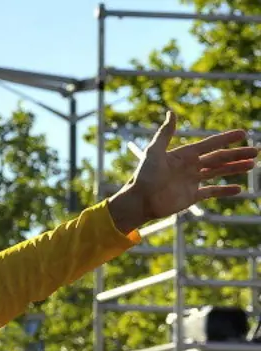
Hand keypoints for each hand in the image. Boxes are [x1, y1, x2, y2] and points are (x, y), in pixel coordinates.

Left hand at [108, 110, 257, 232]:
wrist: (138, 201)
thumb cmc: (144, 176)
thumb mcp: (154, 152)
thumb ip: (165, 133)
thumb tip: (172, 112)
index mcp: (184, 155)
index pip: (210, 144)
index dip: (226, 139)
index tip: (243, 134)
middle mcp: (189, 167)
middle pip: (218, 158)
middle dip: (237, 154)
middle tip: (257, 151)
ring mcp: (191, 181)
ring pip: (218, 173)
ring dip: (235, 169)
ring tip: (252, 165)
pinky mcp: (191, 197)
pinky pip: (211, 192)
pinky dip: (224, 190)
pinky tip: (239, 189)